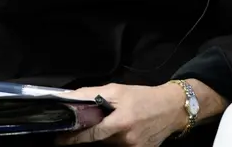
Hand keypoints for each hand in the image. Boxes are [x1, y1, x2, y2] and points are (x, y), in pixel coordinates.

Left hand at [55, 83, 187, 146]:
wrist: (172, 109)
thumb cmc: (143, 96)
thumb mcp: (118, 90)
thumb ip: (93, 94)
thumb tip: (70, 98)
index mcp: (121, 122)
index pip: (92, 134)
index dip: (74, 139)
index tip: (60, 140)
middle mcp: (127, 140)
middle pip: (98, 143)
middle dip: (87, 138)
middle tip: (76, 132)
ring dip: (102, 139)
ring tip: (109, 125)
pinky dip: (114, 143)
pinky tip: (120, 133)